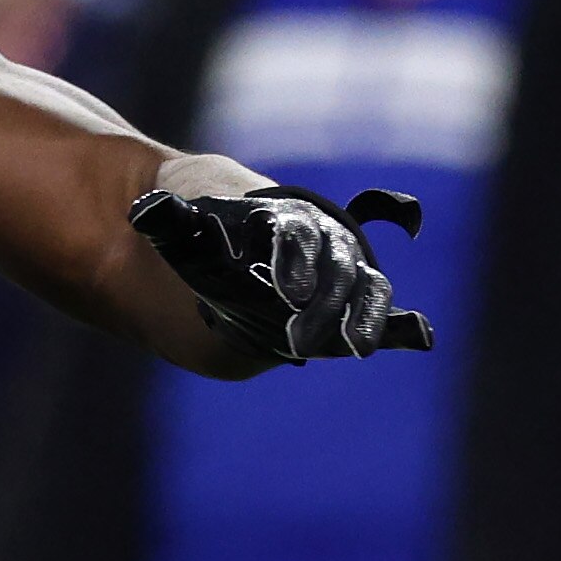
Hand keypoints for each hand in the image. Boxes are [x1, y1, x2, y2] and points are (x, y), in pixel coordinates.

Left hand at [130, 184, 433, 363]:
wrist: (219, 239)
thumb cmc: (198, 228)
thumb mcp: (177, 224)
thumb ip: (166, 218)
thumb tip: (144, 211)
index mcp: (275, 213)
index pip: (293, 232)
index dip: (294, 258)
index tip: (289, 292)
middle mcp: (317, 234)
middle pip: (333, 265)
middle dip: (323, 303)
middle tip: (299, 342)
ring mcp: (337, 263)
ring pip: (363, 285)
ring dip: (362, 317)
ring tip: (355, 348)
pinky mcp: (349, 293)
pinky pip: (375, 302)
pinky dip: (395, 318)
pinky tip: (416, 336)